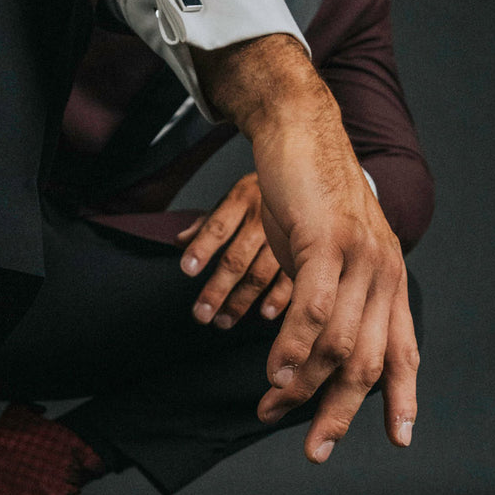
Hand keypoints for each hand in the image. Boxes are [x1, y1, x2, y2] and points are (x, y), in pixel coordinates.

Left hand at [177, 173, 292, 328]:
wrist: (315, 173)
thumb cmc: (265, 193)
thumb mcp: (234, 197)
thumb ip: (207, 222)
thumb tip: (179, 241)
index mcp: (241, 200)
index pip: (218, 227)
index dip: (202, 248)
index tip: (187, 270)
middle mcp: (262, 219)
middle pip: (236, 259)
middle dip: (217, 289)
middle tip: (201, 313)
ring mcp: (285, 236)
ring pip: (260, 274)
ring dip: (241, 301)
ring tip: (224, 320)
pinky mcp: (306, 250)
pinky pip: (291, 278)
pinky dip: (279, 298)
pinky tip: (265, 314)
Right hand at [193, 35, 418, 460]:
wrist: (300, 133)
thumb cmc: (309, 200)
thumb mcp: (329, 257)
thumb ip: (333, 302)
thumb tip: (315, 353)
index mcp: (389, 281)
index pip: (403, 351)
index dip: (402, 398)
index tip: (401, 438)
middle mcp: (384, 273)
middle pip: (368, 362)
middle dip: (340, 413)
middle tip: (315, 449)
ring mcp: (359, 258)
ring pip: (335, 343)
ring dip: (300, 385)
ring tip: (270, 407)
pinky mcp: (327, 242)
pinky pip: (311, 309)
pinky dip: (292, 346)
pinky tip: (275, 371)